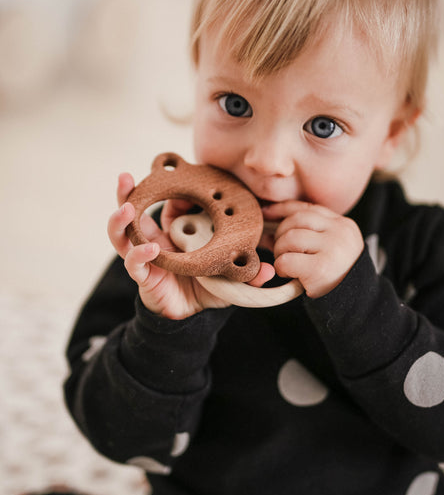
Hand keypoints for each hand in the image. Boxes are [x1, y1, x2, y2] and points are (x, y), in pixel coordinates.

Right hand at [107, 174, 273, 317]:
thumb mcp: (230, 275)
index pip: (166, 205)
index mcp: (174, 232)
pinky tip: (147, 249)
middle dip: (126, 193)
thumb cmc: (207, 288)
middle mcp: (155, 240)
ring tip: (126, 207)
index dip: (168, 191)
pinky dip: (138, 255)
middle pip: (132, 212)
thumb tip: (271, 272)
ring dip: (120, 219)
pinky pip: (133, 263)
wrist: (191, 317)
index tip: (175, 179)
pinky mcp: (143, 276)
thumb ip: (248, 272)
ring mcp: (145, 257)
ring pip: (122, 235)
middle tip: (126, 177)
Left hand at [263, 201, 363, 297]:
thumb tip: (267, 216)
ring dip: (280, 251)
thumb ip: (307, 231)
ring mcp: (333, 249)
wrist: (352, 304)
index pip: (306, 208)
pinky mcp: (321, 268)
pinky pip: (287, 259)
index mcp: (342, 225)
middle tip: (280, 251)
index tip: (266, 213)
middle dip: (280, 234)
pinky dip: (281, 267)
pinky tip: (288, 274)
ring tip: (285, 263)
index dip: (282, 209)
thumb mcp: (327, 248)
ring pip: (290, 237)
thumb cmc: (333, 275)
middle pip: (296, 220)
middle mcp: (340, 232)